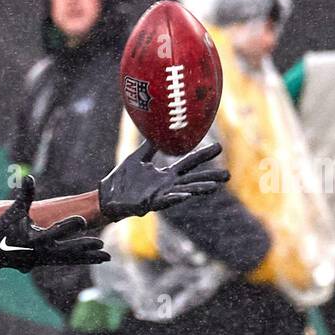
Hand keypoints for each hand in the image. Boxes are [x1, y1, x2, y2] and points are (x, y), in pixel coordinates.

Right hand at [0, 175, 109, 271]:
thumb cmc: (1, 230)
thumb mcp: (13, 213)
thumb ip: (24, 196)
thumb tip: (28, 178)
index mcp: (33, 239)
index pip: (54, 232)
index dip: (68, 226)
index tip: (83, 220)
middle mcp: (40, 252)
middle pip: (67, 251)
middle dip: (84, 247)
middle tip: (101, 245)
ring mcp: (43, 259)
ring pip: (70, 259)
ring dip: (88, 257)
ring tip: (106, 257)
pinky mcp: (45, 262)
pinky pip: (66, 261)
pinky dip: (80, 259)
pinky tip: (93, 258)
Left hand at [98, 140, 227, 220]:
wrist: (106, 196)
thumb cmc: (122, 179)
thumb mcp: (137, 158)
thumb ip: (149, 146)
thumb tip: (158, 130)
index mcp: (165, 175)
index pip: (188, 163)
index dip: (203, 155)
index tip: (220, 147)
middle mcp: (166, 186)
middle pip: (192, 180)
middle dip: (209, 178)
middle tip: (228, 176)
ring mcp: (159, 196)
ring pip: (183, 192)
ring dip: (197, 189)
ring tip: (213, 187)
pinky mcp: (148, 205)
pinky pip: (164, 202)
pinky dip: (174, 199)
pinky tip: (185, 196)